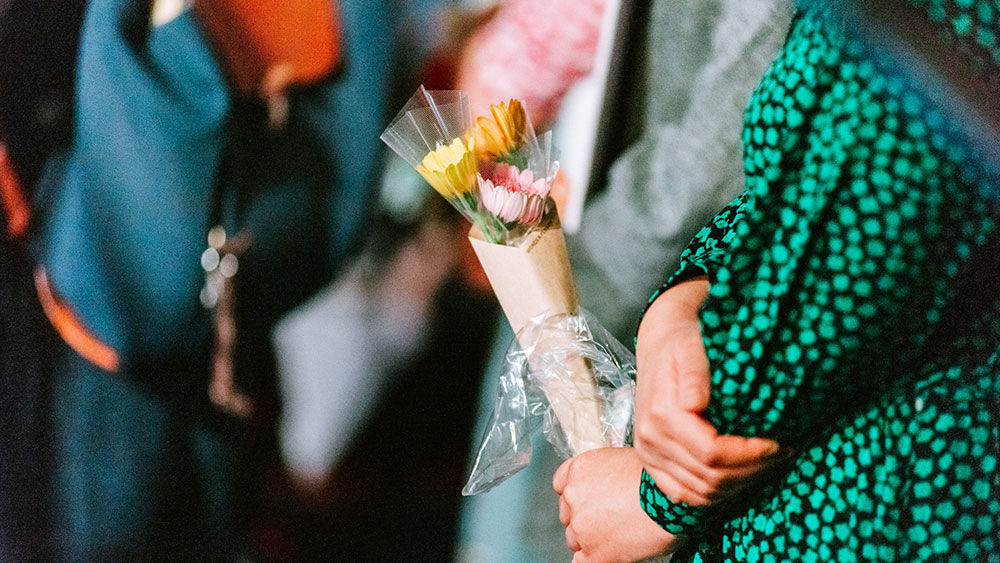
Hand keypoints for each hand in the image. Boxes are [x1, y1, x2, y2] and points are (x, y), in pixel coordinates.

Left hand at [552, 448, 676, 562]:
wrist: (671, 501)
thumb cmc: (659, 479)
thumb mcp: (626, 460)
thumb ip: (608, 475)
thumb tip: (611, 488)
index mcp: (580, 469)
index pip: (562, 485)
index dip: (578, 495)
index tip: (589, 500)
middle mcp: (574, 496)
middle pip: (569, 513)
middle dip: (585, 517)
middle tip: (609, 519)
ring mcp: (581, 526)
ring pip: (574, 538)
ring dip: (590, 539)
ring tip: (617, 535)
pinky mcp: (594, 553)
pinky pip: (580, 562)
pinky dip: (593, 558)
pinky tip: (608, 554)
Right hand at [634, 277, 785, 505]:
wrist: (658, 346)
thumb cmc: (681, 344)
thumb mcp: (691, 347)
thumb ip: (695, 373)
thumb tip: (696, 403)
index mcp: (661, 414)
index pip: (711, 453)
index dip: (749, 455)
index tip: (778, 444)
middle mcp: (650, 440)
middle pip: (709, 477)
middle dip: (752, 471)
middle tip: (782, 454)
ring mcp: (648, 455)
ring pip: (700, 492)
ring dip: (738, 485)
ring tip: (767, 465)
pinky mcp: (652, 464)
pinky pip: (684, 495)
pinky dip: (715, 494)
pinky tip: (740, 478)